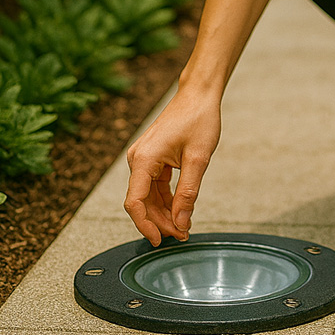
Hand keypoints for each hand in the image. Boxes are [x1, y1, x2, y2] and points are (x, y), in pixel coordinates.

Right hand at [124, 86, 221, 246]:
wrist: (199, 94)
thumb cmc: (199, 118)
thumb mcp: (198, 159)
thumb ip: (188, 193)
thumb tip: (181, 222)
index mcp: (144, 159)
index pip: (135, 203)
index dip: (146, 226)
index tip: (161, 240)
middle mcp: (138, 159)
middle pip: (142, 202)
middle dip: (161, 222)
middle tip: (183, 234)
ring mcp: (144, 157)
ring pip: (149, 195)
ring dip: (164, 213)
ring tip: (184, 225)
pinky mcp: (153, 157)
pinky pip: (155, 185)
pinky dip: (167, 199)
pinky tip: (180, 209)